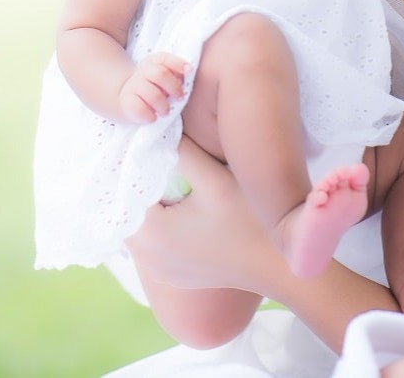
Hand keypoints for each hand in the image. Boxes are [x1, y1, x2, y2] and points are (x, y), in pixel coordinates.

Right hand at [119, 52, 188, 122]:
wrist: (130, 102)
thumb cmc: (154, 89)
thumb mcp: (164, 79)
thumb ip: (175, 74)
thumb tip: (188, 71)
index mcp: (152, 62)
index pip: (163, 58)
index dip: (177, 63)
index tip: (189, 70)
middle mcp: (141, 72)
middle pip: (160, 74)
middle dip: (174, 87)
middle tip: (180, 98)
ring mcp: (132, 86)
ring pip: (153, 94)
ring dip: (164, 106)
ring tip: (166, 112)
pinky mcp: (126, 102)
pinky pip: (140, 109)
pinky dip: (150, 116)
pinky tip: (153, 117)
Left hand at [127, 137, 286, 295]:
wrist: (278, 269)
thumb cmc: (250, 221)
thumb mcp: (215, 178)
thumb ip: (182, 151)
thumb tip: (158, 127)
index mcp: (151, 233)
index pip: (124, 186)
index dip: (131, 160)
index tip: (140, 138)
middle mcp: (146, 257)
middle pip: (125, 207)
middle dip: (135, 180)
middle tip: (147, 150)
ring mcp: (157, 270)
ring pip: (135, 226)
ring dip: (143, 201)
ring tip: (158, 173)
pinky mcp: (170, 275)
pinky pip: (149, 243)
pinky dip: (153, 222)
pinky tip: (171, 202)